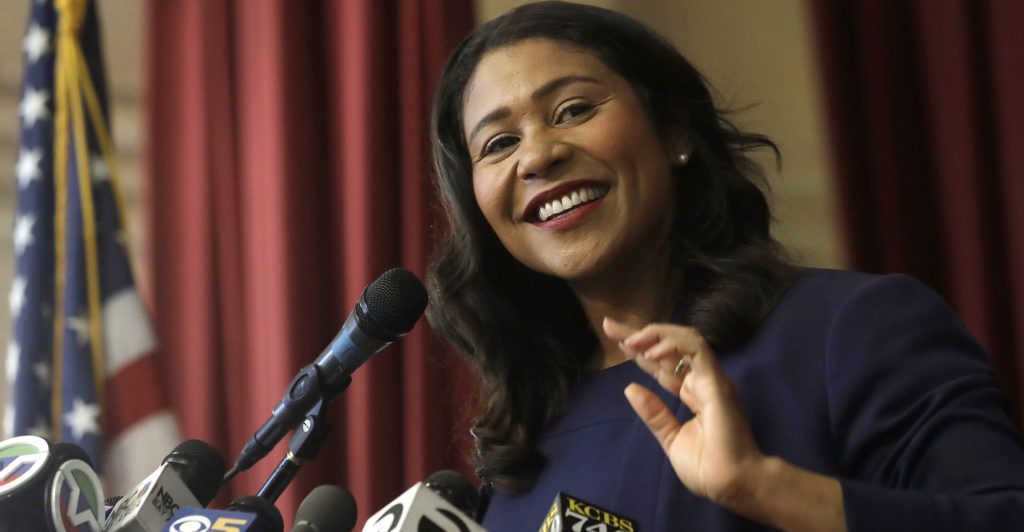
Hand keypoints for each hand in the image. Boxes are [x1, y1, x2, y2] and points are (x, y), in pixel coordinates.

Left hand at [602, 317, 763, 507]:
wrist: (731, 484)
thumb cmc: (706, 467)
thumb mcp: (671, 438)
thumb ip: (654, 414)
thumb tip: (629, 389)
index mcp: (692, 393)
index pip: (662, 364)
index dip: (640, 350)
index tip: (615, 340)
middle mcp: (701, 380)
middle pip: (669, 347)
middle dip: (640, 333)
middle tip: (610, 326)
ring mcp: (710, 378)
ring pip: (685, 339)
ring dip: (655, 334)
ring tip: (629, 340)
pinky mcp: (716, 381)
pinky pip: (696, 350)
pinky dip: (673, 345)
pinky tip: (651, 352)